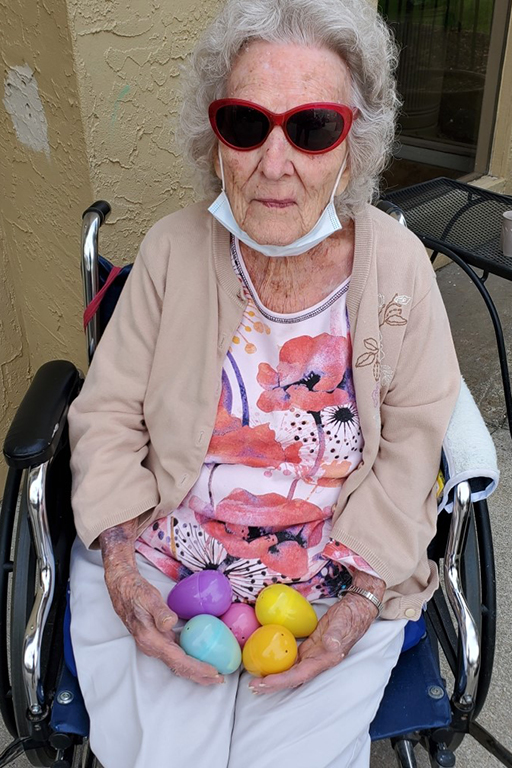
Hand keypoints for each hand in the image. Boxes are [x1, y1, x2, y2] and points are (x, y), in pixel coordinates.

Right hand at [99, 521, 223, 685]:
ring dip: (195, 669)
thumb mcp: (149, 599)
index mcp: (151, 640)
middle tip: (220, 679)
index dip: (197, 668)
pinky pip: (176, 654)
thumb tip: (170, 624)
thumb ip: (160, 613)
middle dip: (199, 675)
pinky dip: (189, 659)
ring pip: (177, 663)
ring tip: (213, 673)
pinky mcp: (158, 640)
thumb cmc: (137, 593)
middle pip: (179, 667)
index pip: (178, 660)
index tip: (213, 672)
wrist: (122, 589)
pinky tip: (199, 657)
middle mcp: (153, 647)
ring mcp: (155, 645)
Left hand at [249, 574, 384, 693]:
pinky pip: (292, 657)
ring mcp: (312, 654)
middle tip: (252, 686)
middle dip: (272, 684)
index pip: (298, 675)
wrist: (356, 610)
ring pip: (290, 669)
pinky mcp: (310, 646)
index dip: (281, 681)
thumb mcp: (342, 624)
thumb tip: (330, 645)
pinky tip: (267, 659)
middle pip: (291, 677)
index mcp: (324, 660)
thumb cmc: (350, 617)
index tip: (263, 683)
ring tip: (255, 677)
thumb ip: (336, 636)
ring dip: (274, 675)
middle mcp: (316, 661)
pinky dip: (279, 661)